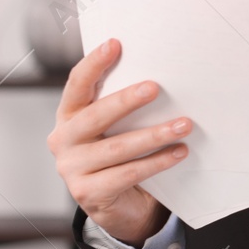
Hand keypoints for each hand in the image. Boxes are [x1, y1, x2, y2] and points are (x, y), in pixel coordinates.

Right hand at [47, 38, 191, 247]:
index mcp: (69, 116)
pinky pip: (128, 173)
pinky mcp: (89, 193)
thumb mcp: (117, 126)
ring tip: (184, 124)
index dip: (94, 64)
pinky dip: (157, 162)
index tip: (115, 44)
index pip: (77, 85)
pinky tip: (179, 152)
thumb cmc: (119, 155)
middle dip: (126, 100)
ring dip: (154, 135)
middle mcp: (64, 140)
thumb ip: (124, 105)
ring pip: (117, 148)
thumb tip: (162, 73)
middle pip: (95, 116)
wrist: (119, 205)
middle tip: (155, 87)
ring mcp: (72, 169)